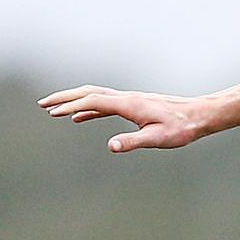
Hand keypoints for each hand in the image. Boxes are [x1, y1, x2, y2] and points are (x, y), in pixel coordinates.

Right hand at [38, 85, 207, 152]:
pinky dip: (88, 109)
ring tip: (53, 110)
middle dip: (64, 98)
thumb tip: (110, 146)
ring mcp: (129, 101)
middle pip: (88, 93)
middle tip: (41, 104)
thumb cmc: (180, 129)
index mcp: (128, 104)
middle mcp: (126, 98)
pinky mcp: (133, 106)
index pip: (92, 101)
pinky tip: (80, 118)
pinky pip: (104, 105)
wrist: (198, 116)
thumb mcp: (157, 138)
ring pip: (95, 96)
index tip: (52, 112)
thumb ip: (132, 142)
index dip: (71, 106)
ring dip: (73, 101)